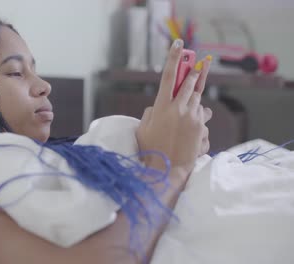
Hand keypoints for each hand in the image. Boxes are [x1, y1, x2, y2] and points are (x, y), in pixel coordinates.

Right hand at [136, 39, 212, 174]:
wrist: (167, 170)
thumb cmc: (150, 150)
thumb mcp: (142, 128)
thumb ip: (151, 112)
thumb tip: (159, 106)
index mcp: (162, 106)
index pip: (168, 76)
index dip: (174, 58)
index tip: (180, 45)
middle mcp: (179, 108)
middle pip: (190, 83)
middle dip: (195, 73)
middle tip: (199, 64)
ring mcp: (193, 118)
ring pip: (198, 100)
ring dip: (195, 99)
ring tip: (188, 108)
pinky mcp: (202, 128)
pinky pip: (202, 117)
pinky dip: (198, 120)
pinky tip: (191, 130)